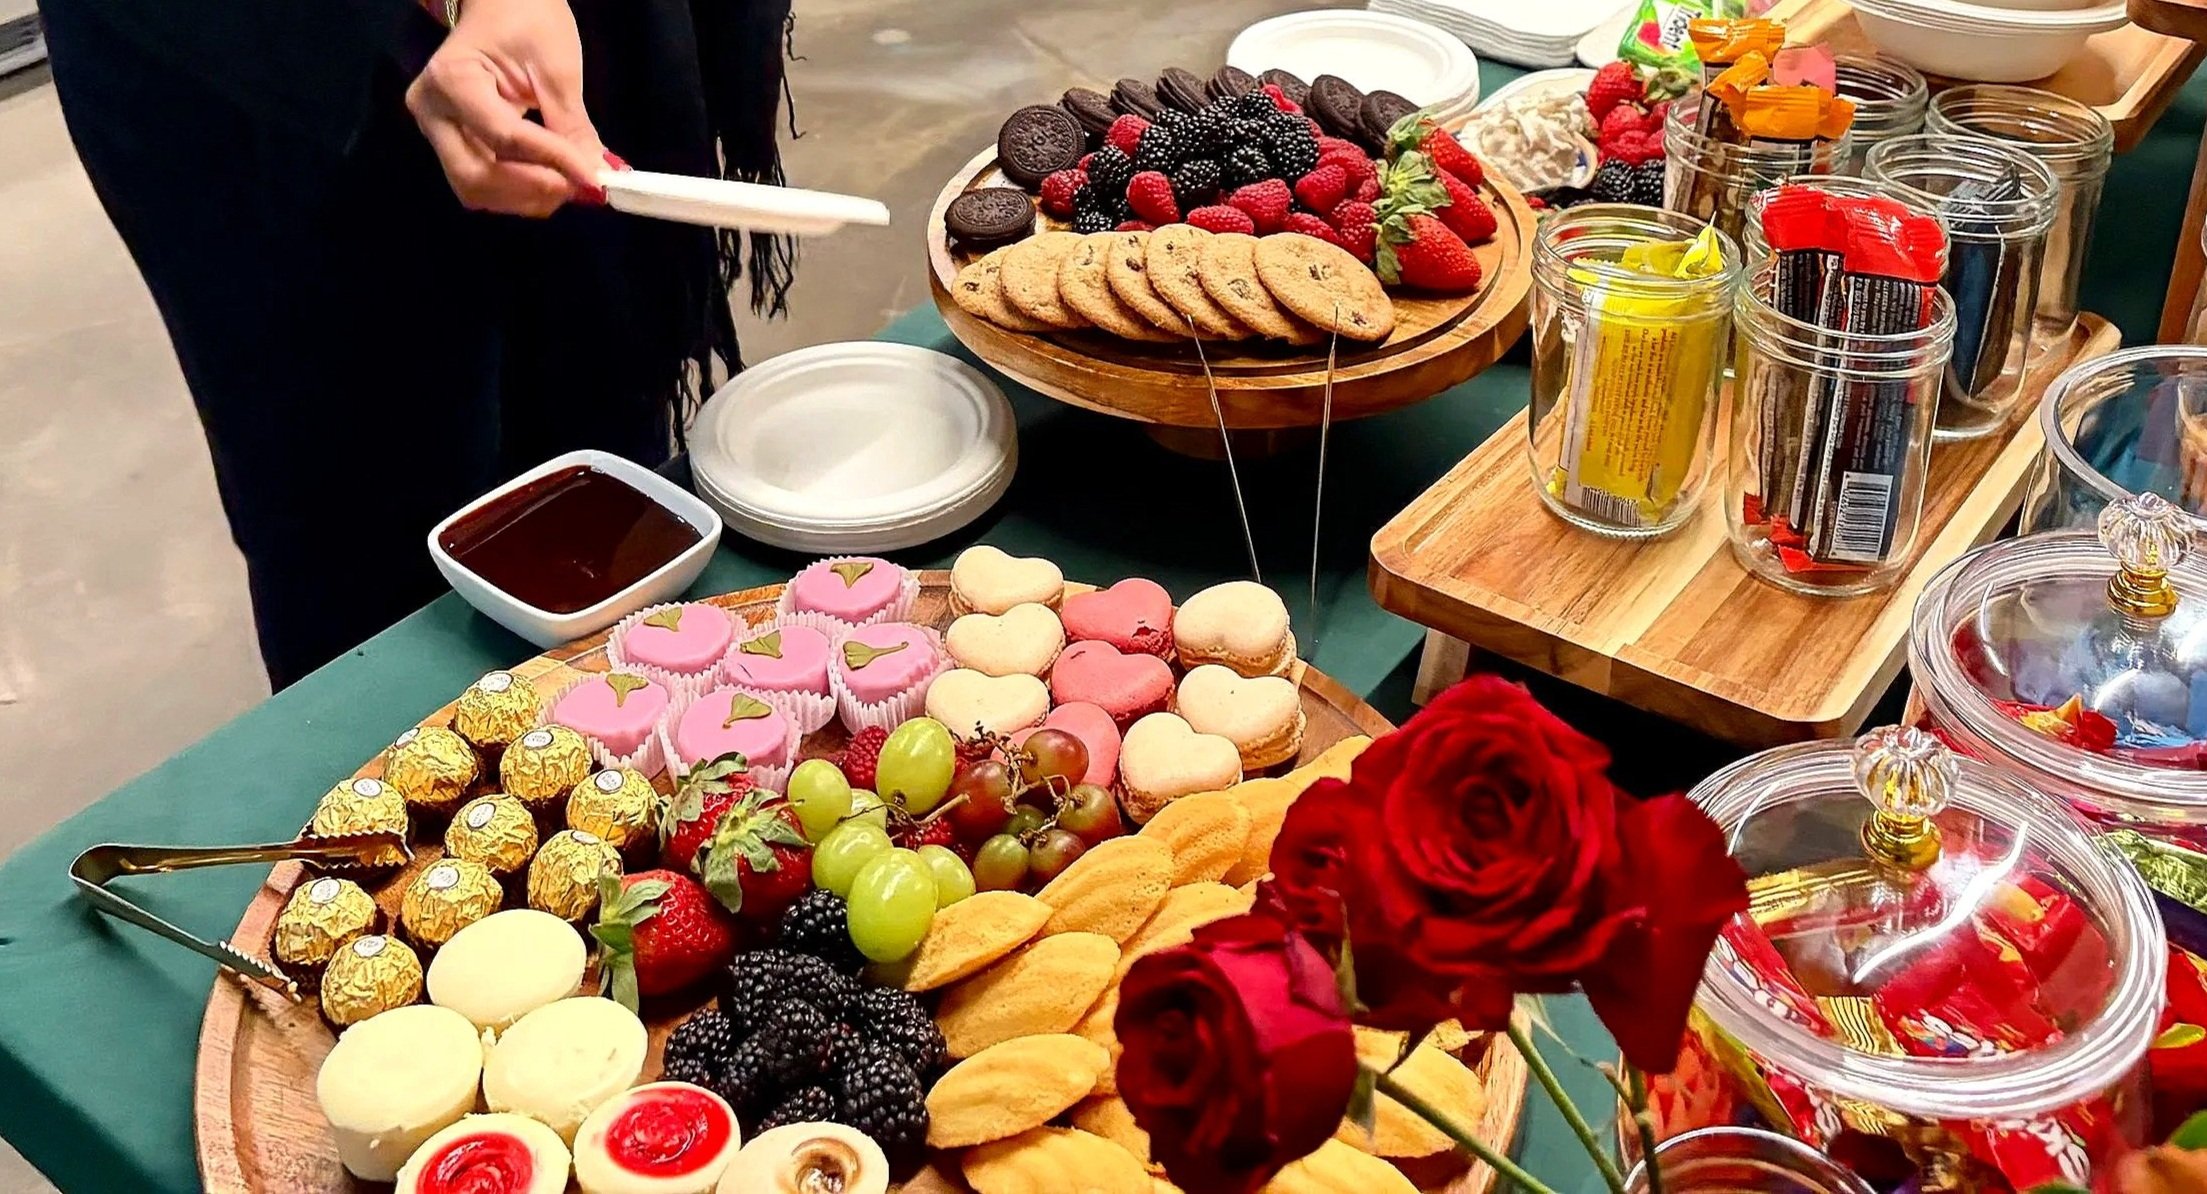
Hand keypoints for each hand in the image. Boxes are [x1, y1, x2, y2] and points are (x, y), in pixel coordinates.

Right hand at [406, 0, 606, 215]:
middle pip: (475, 177)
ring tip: (569, 181)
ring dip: (527, 197)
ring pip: (476, 189)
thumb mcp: (556, 67)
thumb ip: (572, 126)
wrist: (502, 5)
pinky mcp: (451, 144)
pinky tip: (550, 178)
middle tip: (579, 185)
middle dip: (532, 189)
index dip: (553, 162)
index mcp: (451, 79)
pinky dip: (520, 191)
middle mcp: (432, 112)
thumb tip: (596, 176)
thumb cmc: (527, 19)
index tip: (595, 178)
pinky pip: (483, 183)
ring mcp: (436, 131)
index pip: (504, 137)